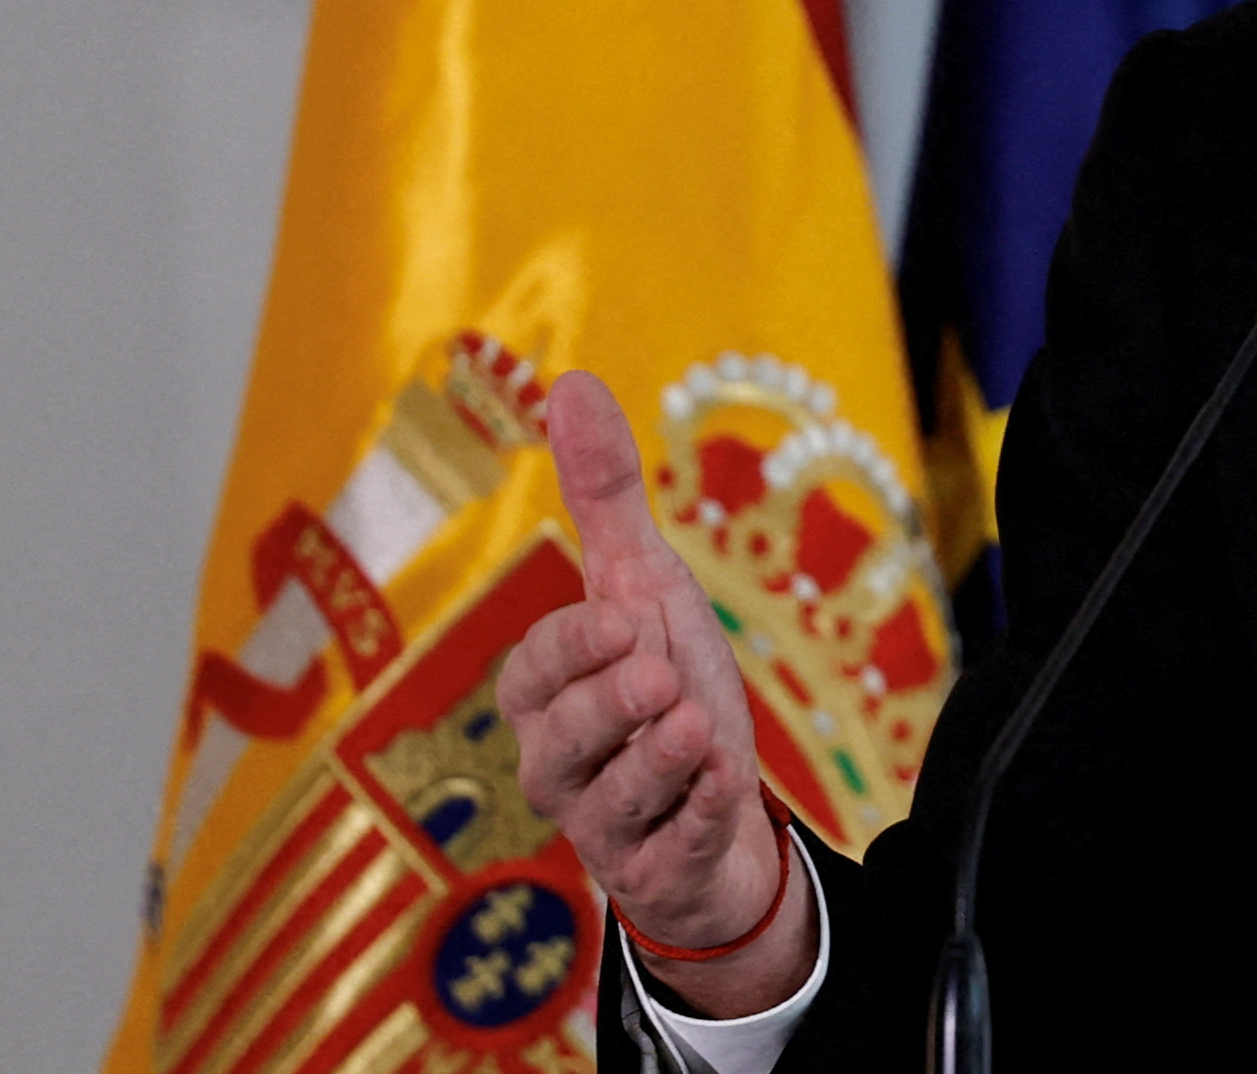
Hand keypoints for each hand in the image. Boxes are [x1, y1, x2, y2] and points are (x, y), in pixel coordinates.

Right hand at [497, 371, 815, 1015]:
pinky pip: (669, 852)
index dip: (572, 646)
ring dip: (656, 762)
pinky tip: (724, 784)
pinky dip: (698, 816)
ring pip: (609, 803)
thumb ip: (602, 493)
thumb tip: (570, 382)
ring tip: (696, 728)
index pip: (532, 672)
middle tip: (658, 677)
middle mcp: (561, 766)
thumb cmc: (666, 686)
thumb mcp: (645, 582)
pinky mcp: (654, 874)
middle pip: (558, 742)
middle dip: (608, 705)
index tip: (623, 617)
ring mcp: (605, 827)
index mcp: (547, 698)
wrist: (719, 806)